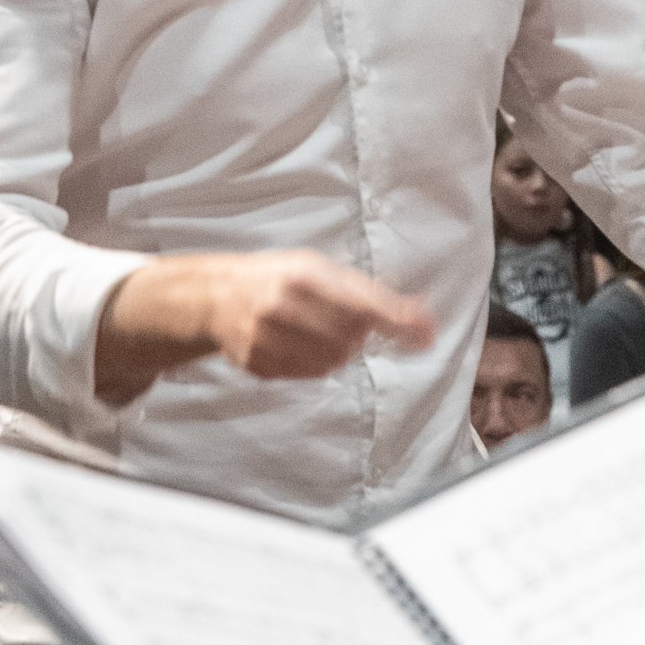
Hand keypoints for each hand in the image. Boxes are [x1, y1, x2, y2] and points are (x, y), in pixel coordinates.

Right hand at [95, 251, 435, 405]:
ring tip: (323, 332)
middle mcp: (283, 304)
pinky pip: (308, 374)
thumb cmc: (279, 278)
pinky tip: (302, 344)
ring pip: (332, 361)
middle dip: (360, 335)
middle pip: (350, 338)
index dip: (398, 320)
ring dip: (340, 352)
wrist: (216, 296)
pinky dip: (316, 363)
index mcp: (302, 274)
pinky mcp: (257, 362)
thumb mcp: (318, 269)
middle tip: (351, 325)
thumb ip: (367, 293)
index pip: (363, 302)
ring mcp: (266, 336)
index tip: (427, 335)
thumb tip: (422, 320)